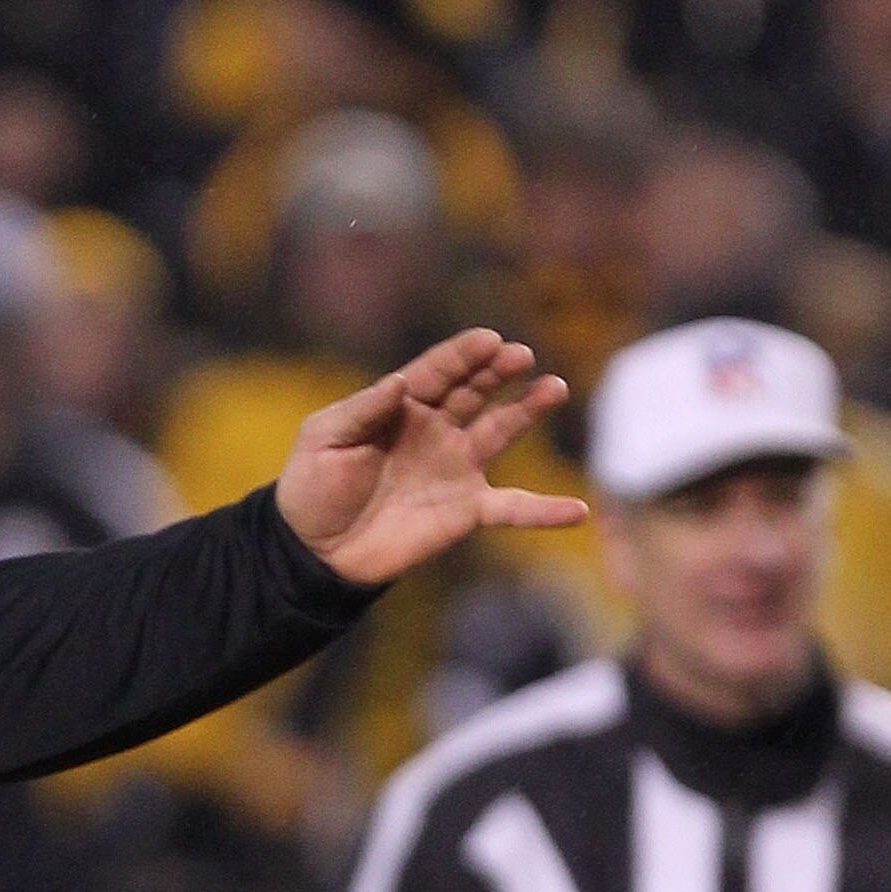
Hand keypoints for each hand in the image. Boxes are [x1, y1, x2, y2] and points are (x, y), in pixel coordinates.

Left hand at [275, 330, 584, 592]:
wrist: (315, 552)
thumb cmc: (313, 488)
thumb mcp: (324, 440)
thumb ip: (363, 410)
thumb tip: (400, 382)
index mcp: (401, 406)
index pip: (438, 371)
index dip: (463, 354)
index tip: (489, 339)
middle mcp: (436, 430)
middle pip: (475, 391)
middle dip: (498, 370)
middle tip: (520, 355)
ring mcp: (455, 468)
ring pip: (500, 431)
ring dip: (528, 409)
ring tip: (554, 387)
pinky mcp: (465, 509)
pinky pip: (512, 508)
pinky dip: (544, 511)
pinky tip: (576, 510)